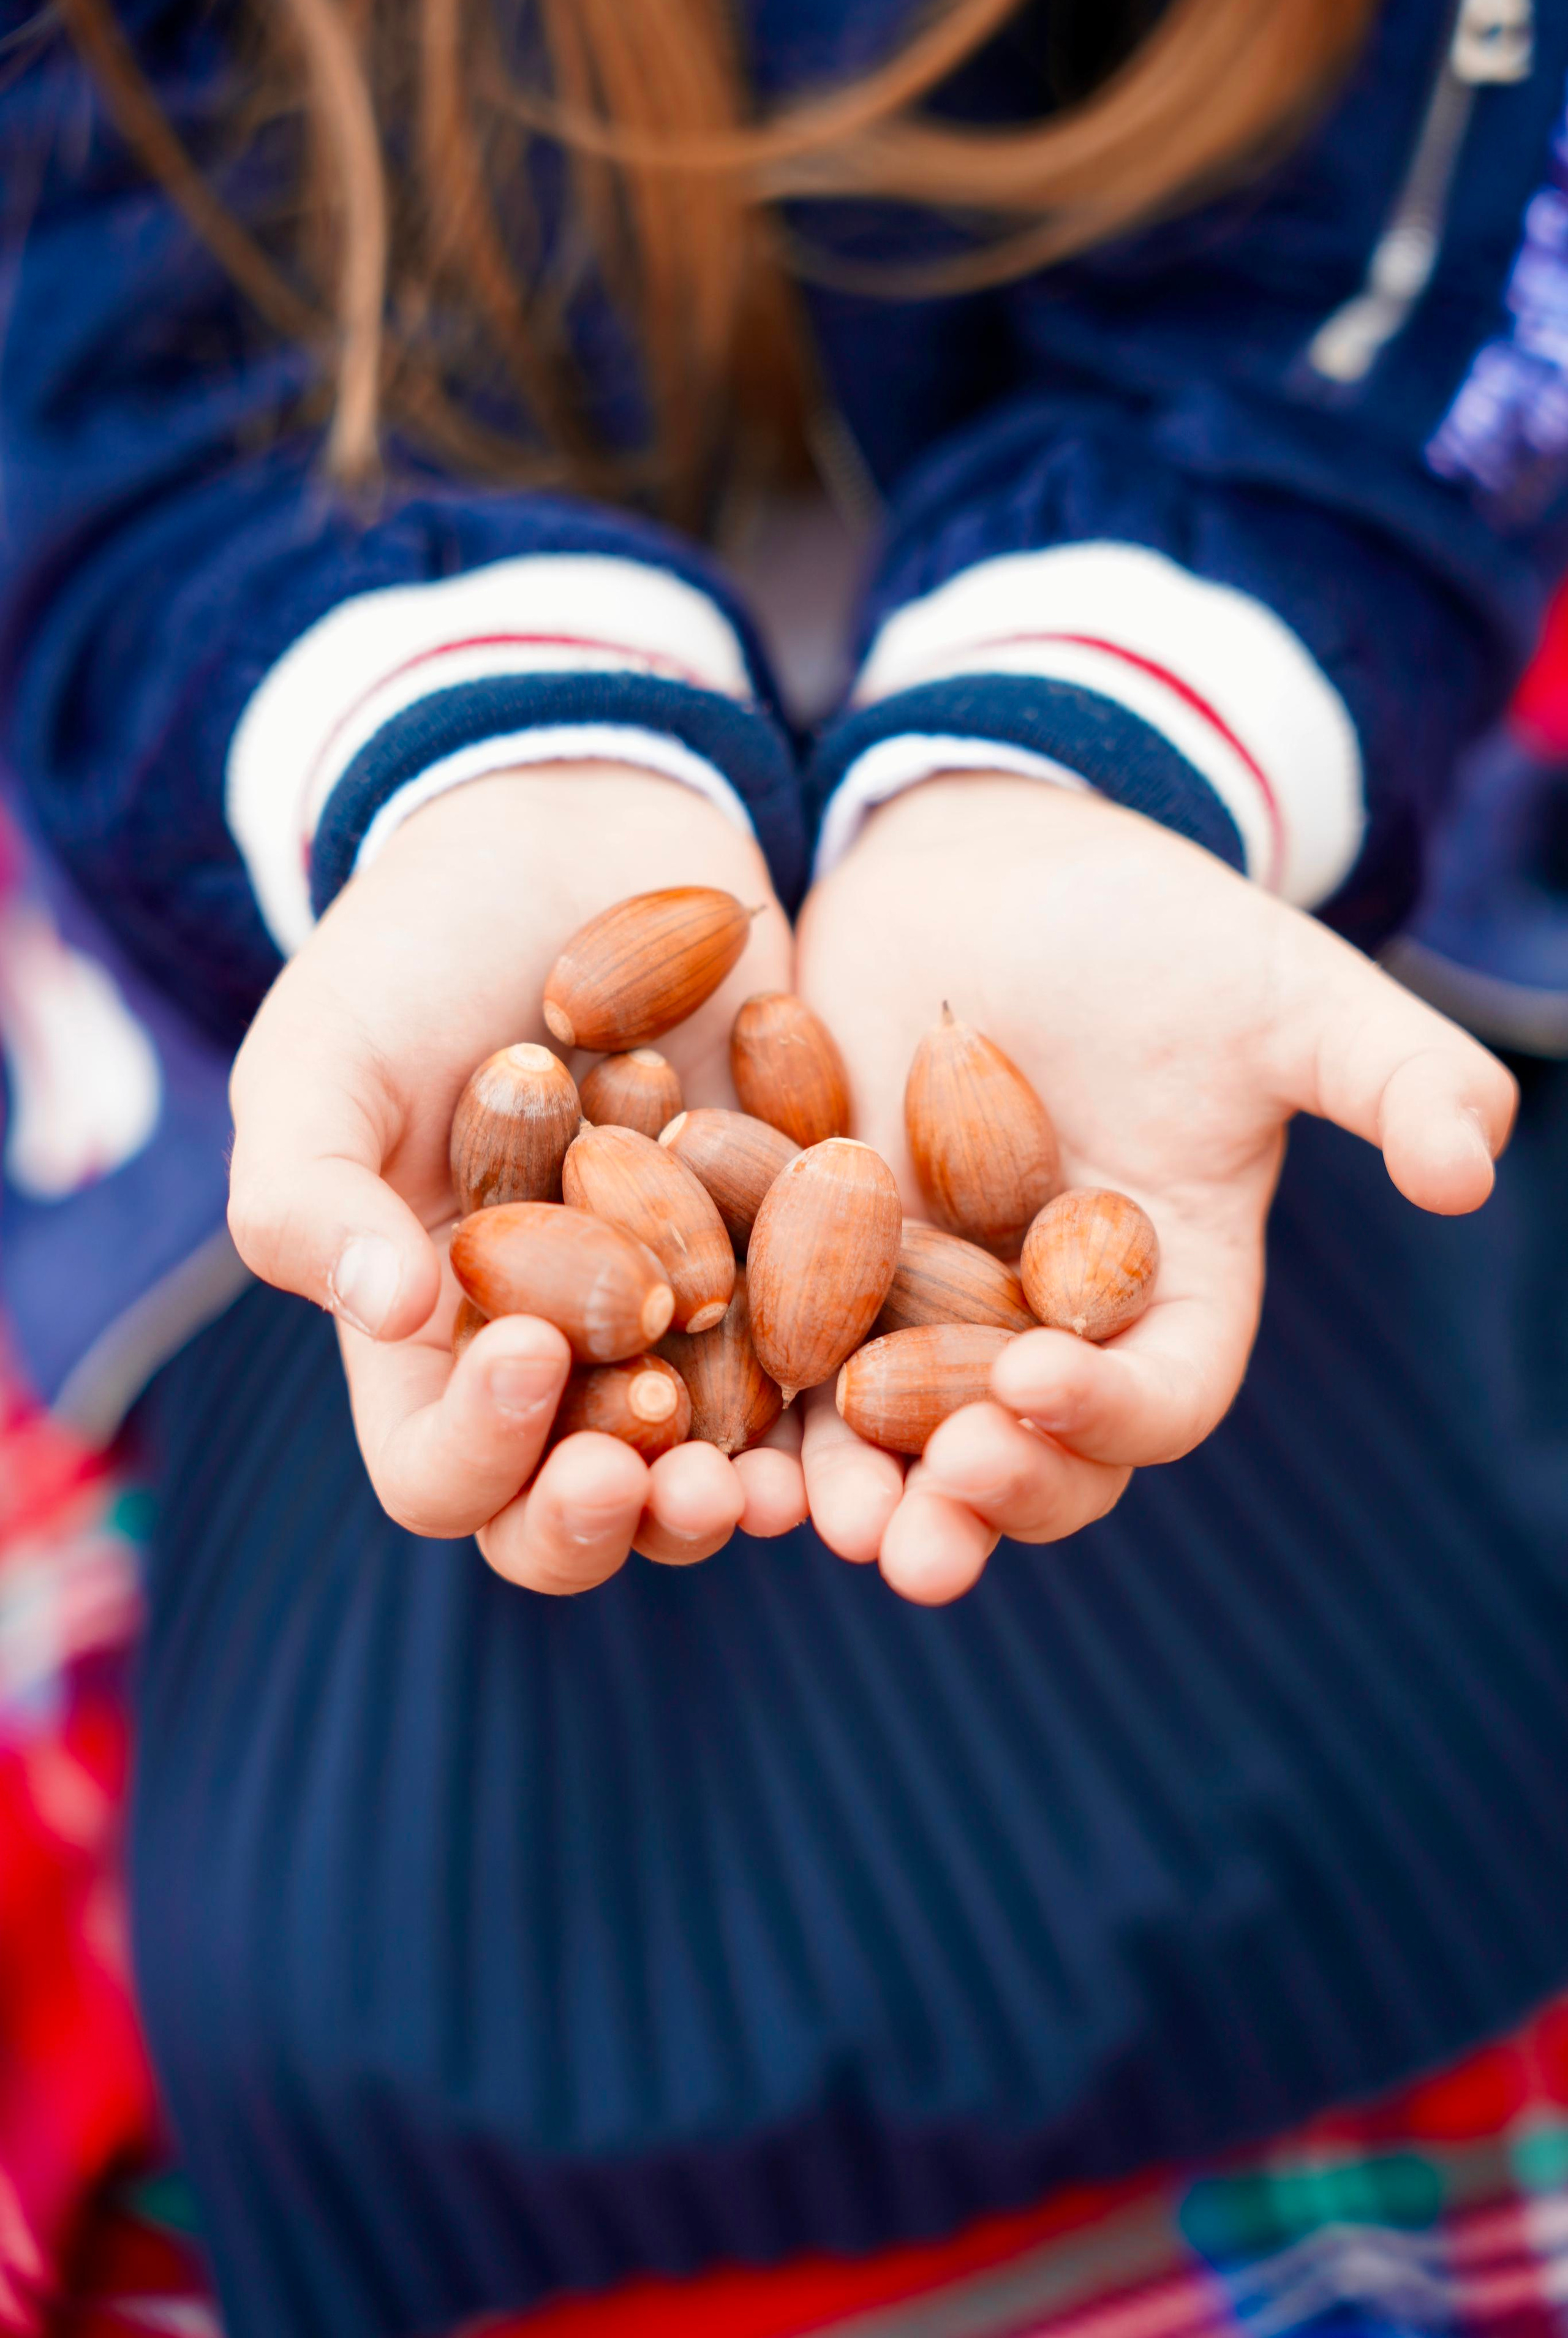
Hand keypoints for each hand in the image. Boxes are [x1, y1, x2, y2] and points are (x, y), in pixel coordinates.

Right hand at [228, 765, 806, 1587]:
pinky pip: (816, 1370)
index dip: (477, 1452)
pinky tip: (862, 1406)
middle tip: (663, 1478)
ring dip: (732, 1499)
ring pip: (703, 1472)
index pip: (438, 1470)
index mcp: (427, 1340)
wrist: (574, 830)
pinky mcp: (786, 1260)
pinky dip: (835, 1414)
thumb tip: (391, 1317)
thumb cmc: (414, 947)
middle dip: (612, 1518)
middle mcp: (556, 1357)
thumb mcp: (326, 1055)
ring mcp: (678, 1320)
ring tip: (767, 1490)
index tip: (524, 1350)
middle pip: (573, 1511)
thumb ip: (312, 1195)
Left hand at [795, 775, 1517, 1604]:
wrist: (989, 864)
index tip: (1043, 1385)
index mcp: (1171, 1290)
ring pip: (900, 1440)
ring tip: (818, 1524)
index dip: (1111, 1409)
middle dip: (982, 1498)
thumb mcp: (1281, 989)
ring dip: (862, 1495)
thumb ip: (1387, 1075)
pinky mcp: (819, 1269)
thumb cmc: (1153, 925)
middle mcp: (1052, 1326)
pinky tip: (712, 1441)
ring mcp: (928, 1306)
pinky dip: (759, 1412)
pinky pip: (789, 1365)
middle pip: (1031, 1454)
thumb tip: (1475, 1167)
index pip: (1161, 1395)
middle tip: (924, 1533)